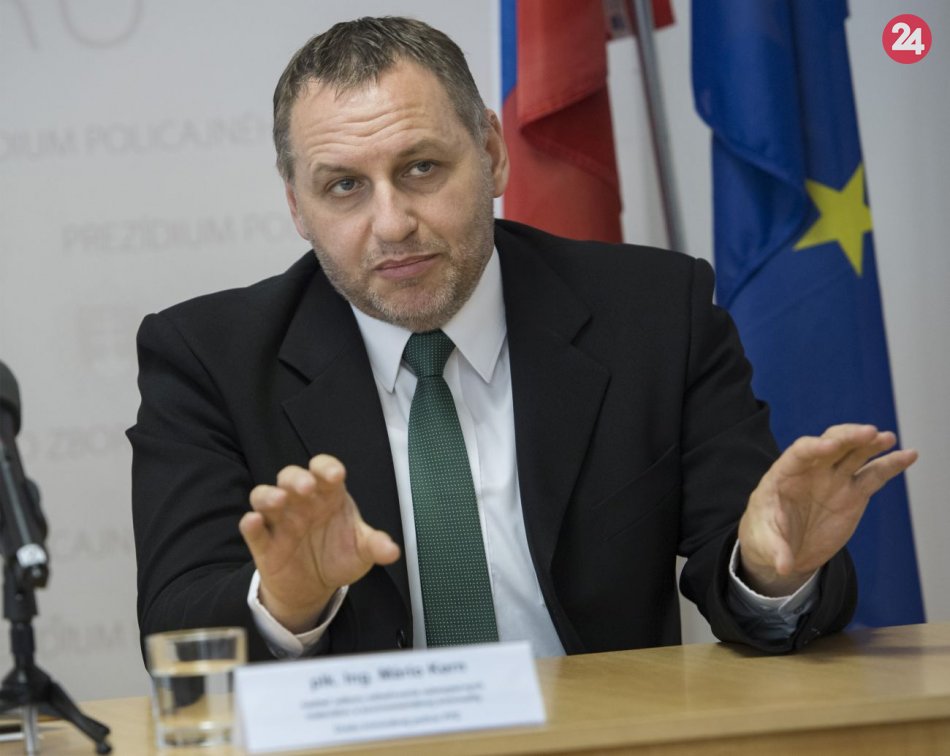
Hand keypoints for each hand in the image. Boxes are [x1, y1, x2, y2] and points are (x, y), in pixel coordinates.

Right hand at [239, 454, 399, 632]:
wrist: (316, 586)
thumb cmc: (339, 556)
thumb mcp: (362, 551)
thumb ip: (375, 546)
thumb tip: (393, 551)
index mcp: (328, 495)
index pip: (324, 470)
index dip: (326, 467)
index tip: (335, 475)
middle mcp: (302, 502)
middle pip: (291, 477)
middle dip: (297, 478)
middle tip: (305, 487)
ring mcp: (280, 521)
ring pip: (265, 496)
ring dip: (269, 495)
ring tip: (279, 500)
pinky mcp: (264, 543)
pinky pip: (253, 529)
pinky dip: (250, 524)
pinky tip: (253, 521)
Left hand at [738, 424, 916, 596]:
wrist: (786, 548)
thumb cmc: (766, 537)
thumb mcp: (765, 543)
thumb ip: (775, 550)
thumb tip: (783, 566)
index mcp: (784, 475)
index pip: (800, 453)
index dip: (814, 447)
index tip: (830, 445)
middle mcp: (811, 470)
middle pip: (831, 444)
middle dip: (849, 436)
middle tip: (869, 433)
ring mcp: (834, 479)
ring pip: (854, 454)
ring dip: (870, 444)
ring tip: (887, 438)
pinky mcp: (853, 493)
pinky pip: (874, 475)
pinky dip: (890, 464)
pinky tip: (908, 455)